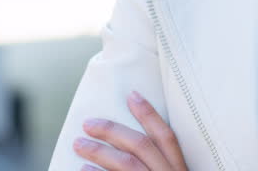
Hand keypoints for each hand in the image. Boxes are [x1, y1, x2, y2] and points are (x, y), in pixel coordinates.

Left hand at [73, 91, 187, 170]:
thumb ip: (161, 162)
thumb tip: (131, 140)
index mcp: (178, 168)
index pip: (166, 136)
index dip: (149, 114)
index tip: (131, 95)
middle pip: (140, 145)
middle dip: (112, 131)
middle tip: (88, 124)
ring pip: (126, 163)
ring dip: (99, 151)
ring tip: (79, 144)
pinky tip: (83, 168)